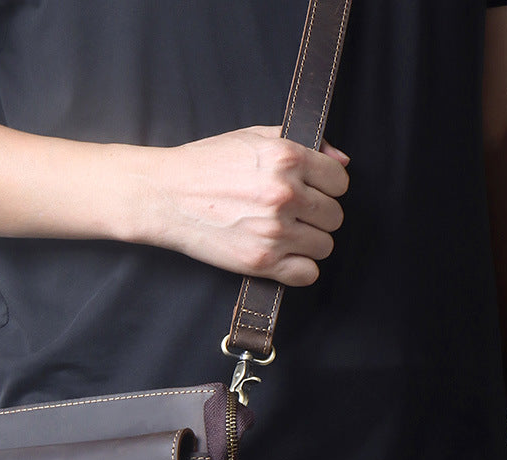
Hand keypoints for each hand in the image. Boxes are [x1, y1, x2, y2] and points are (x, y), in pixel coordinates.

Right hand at [147, 126, 349, 284]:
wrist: (165, 196)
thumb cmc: (204, 165)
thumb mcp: (254, 138)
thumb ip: (303, 144)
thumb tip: (341, 160)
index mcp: (286, 159)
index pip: (340, 181)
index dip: (326, 187)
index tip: (311, 192)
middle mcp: (285, 195)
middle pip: (334, 216)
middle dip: (317, 216)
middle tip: (294, 215)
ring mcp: (274, 231)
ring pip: (324, 246)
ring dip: (309, 243)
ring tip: (285, 235)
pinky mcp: (260, 261)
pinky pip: (307, 274)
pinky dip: (299, 269)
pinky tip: (283, 257)